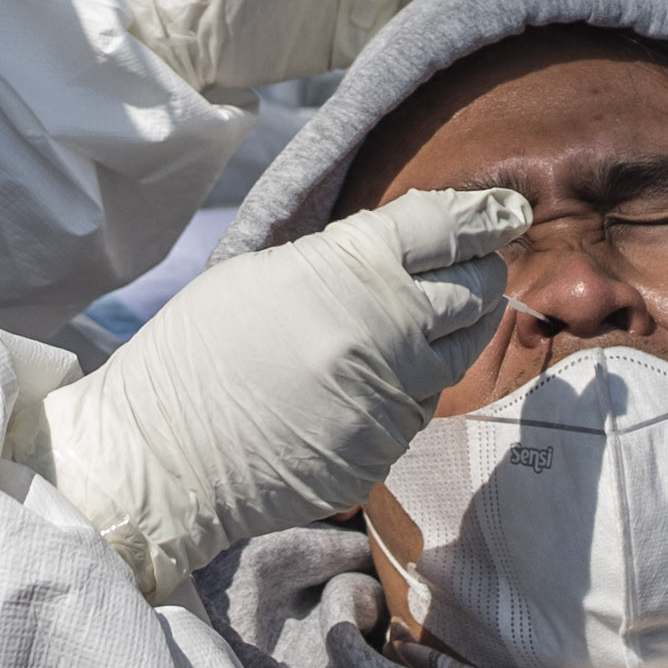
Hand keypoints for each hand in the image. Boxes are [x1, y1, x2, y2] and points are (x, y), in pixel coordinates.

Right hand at [18, 184, 530, 597]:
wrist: (160, 456)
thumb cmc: (198, 351)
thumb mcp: (266, 272)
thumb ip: (345, 259)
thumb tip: (412, 251)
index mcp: (349, 268)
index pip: (447, 225)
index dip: (486, 213)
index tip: (507, 211)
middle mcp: (384, 330)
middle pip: (476, 288)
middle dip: (479, 273)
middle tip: (471, 268)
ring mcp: (389, 397)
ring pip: (459, 354)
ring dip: (453, 334)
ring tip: (424, 325)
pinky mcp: (385, 451)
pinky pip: (418, 409)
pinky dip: (406, 392)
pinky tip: (365, 387)